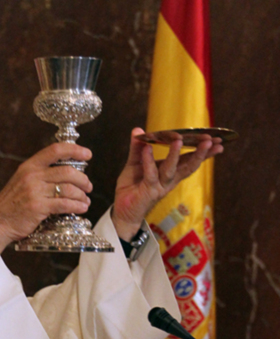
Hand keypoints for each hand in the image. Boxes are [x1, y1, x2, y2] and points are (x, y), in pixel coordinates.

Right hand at [0, 142, 93, 251]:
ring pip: (68, 188)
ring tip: (85, 200)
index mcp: (29, 166)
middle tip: (88, 186)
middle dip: (83, 179)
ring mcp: (35, 192)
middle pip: (67, 171)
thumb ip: (40, 175)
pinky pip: (64, 204)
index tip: (87, 154)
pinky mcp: (38, 207)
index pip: (56, 150)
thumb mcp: (21, 181)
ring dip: (81, 195)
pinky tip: (81, 208)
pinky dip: (77, 206)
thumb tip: (65, 173)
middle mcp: (32, 176)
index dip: (75, 149)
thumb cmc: (11, 204)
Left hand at [112, 127, 223, 241]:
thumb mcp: (135, 163)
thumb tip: (138, 130)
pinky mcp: (148, 191)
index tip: (217, 140)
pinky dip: (148, 160)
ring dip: (176, 155)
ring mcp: (160, 186)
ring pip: (171, 170)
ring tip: (179, 140)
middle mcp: (169, 180)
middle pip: (188, 165)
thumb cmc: (132, 186)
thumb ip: (138, 147)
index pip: (189, 160)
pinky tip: (148, 148)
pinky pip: (150, 174)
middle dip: (200, 153)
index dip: (203, 151)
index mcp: (171, 172)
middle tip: (212, 141)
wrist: (122, 209)